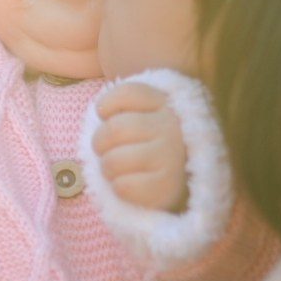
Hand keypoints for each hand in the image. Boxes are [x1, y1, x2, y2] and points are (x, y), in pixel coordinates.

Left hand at [92, 82, 188, 212]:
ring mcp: (171, 156)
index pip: (127, 93)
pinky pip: (123, 186)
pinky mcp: (167, 185)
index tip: (106, 116)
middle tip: (106, 149)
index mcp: (163, 103)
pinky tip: (130, 183)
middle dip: (99, 142)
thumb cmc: (149, 143)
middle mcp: (171, 126)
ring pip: (114, 160)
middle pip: (113, 129)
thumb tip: (98, 106)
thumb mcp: (142, 114)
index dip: (106, 105)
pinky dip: (118, 187)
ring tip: (117, 168)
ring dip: (107, 168)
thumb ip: (122, 106)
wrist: (182, 179)